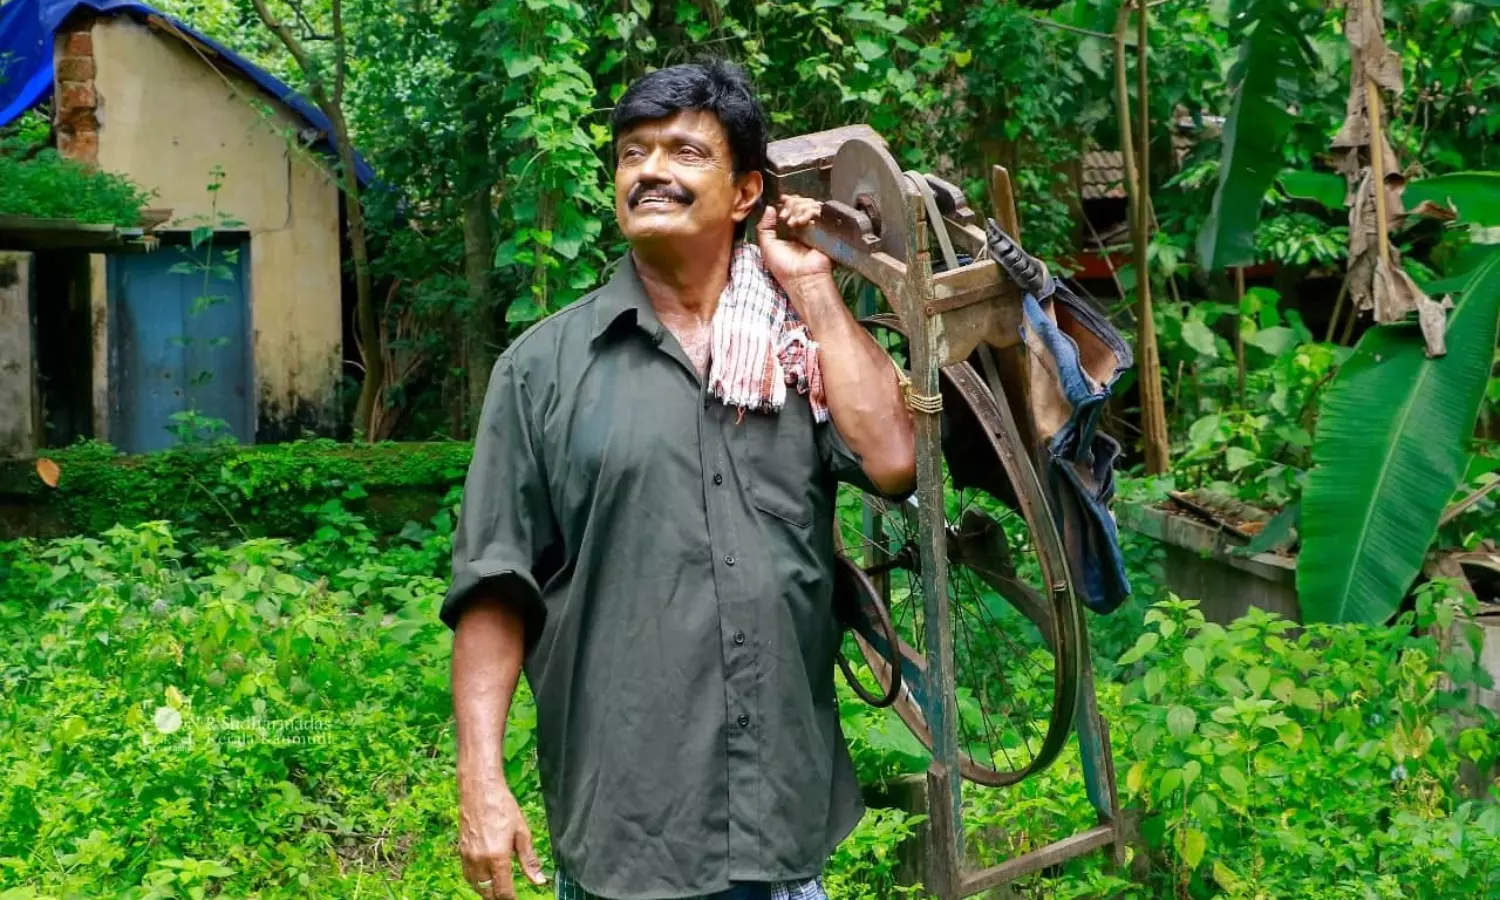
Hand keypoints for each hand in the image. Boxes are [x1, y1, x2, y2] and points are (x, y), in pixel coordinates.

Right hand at [458, 772, 545, 898]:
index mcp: (497, 857)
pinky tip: (485, 875)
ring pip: (475, 885)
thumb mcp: (522, 833)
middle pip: (487, 892)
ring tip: (498, 888)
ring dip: (486, 890)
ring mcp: (467, 856)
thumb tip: (539, 881)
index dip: (511, 899)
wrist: (480, 790)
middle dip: (498, 897)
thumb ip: (529, 860)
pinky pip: (467, 874)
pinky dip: (476, 880)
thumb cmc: (503, 807)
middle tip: (509, 894)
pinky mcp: (461, 850)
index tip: (517, 899)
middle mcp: (479, 861)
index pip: (502, 891)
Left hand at [756, 195, 833, 300]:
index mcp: (788, 230)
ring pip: (808, 204)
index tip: (780, 201)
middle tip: (785, 217)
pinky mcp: (823, 228)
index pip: (788, 207)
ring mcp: (813, 227)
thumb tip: (769, 207)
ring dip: (798, 208)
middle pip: (798, 202)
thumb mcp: (767, 247)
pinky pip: (817, 211)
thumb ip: (764, 227)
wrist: (803, 278)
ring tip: (792, 223)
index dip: (785, 202)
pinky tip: (800, 222)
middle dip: (790, 205)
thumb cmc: (784, 267)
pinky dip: (807, 212)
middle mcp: (802, 226)